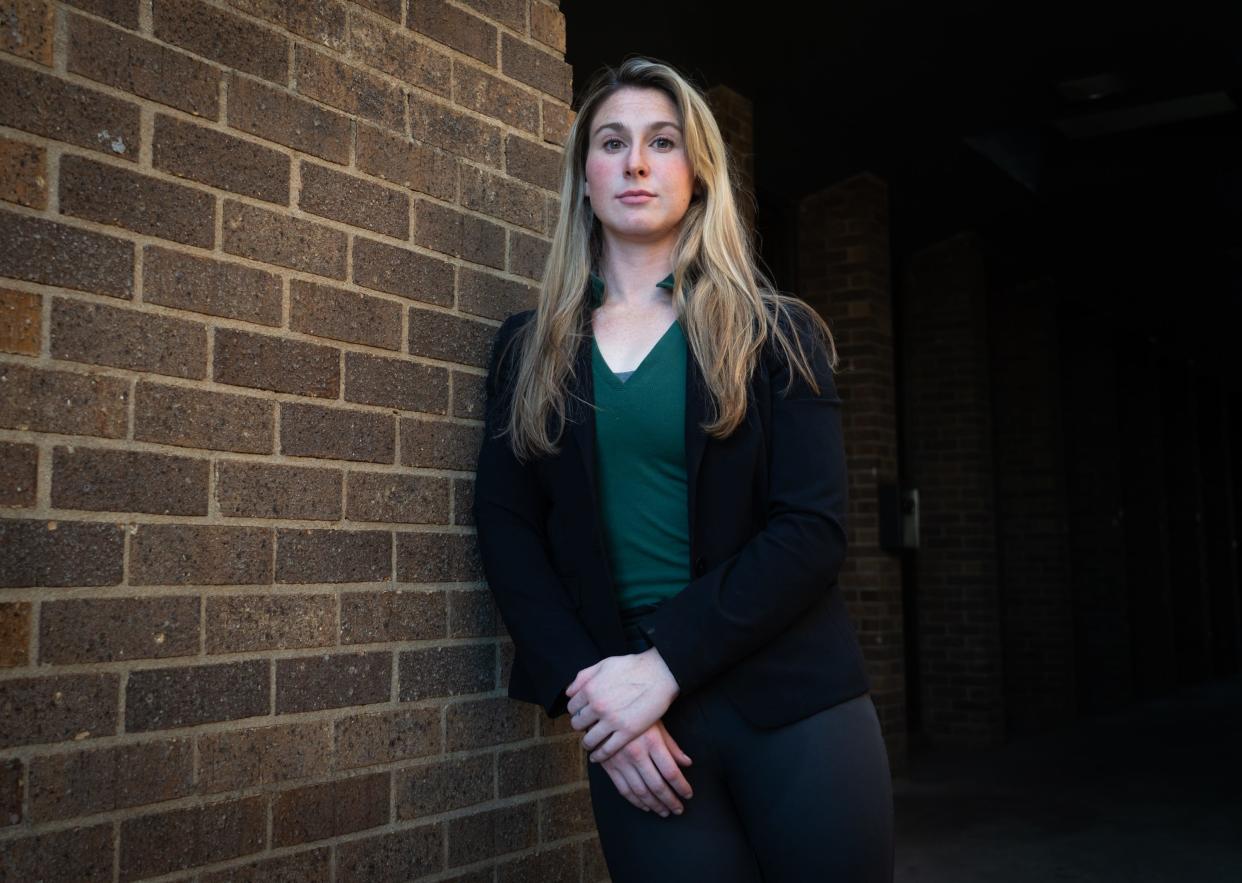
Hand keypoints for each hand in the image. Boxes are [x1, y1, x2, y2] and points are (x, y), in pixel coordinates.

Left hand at [566, 648, 680, 761]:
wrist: (659, 674)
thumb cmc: (633, 667)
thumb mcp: (604, 664)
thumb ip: (583, 677)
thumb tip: (569, 692)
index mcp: (590, 689)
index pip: (572, 707)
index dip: (576, 710)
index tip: (582, 713)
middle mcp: (598, 706)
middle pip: (577, 724)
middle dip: (581, 725)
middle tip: (587, 727)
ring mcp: (612, 720)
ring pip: (589, 740)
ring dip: (587, 743)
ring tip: (590, 743)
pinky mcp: (627, 732)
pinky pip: (606, 749)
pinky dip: (599, 755)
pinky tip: (597, 755)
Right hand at [598, 720, 693, 816]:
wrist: (605, 708)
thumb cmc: (637, 714)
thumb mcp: (658, 724)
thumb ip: (672, 746)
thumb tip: (687, 763)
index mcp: (652, 741)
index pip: (671, 772)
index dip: (681, 787)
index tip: (688, 794)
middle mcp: (636, 753)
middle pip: (657, 786)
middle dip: (670, 801)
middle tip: (679, 810)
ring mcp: (621, 761)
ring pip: (640, 791)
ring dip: (654, 805)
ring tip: (664, 812)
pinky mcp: (608, 766)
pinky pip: (623, 789)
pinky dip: (636, 801)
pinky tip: (645, 806)